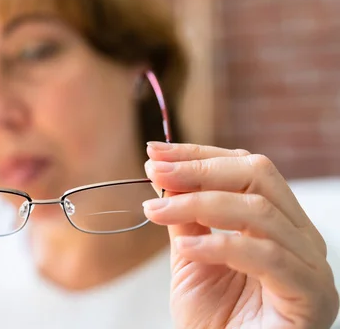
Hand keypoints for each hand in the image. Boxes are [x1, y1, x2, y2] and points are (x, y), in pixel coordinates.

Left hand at [143, 143, 338, 328]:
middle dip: (199, 169)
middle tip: (155, 172)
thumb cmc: (216, 319)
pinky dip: (220, 245)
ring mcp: (309, 264)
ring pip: (258, 210)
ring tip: (155, 211)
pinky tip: (185, 247)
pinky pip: (267, 256)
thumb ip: (186, 216)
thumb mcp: (191, 255)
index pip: (244, 168)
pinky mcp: (310, 295)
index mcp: (276, 222)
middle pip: (258, 175)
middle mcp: (299, 236)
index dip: (198, 155)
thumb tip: (163, 175)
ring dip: (197, 204)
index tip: (154, 153)